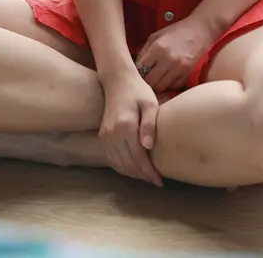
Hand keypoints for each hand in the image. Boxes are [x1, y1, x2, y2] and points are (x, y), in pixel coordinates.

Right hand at [99, 69, 162, 186]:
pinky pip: (112, 158)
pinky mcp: (102, 136)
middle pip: (128, 165)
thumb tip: (148, 147)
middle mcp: (112, 134)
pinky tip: (133, 168)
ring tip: (146, 176)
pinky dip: (122, 167)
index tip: (159, 181)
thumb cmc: (137, 91)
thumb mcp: (149, 104)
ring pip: (118, 164)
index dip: (149, 172)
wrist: (117, 81)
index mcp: (125, 126)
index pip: (139, 157)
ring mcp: (105, 136)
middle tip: (155, 180)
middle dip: (142, 176)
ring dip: (132, 173)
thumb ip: (149, 124)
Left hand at [136, 14, 216, 92]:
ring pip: (161, 87)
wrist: (200, 30)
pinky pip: (173, 86)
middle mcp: (168, 60)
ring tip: (157, 77)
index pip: (140, 67)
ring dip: (157, 84)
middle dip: (146, 80)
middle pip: (150, 81)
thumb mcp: (157, 35)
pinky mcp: (187, 74)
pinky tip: (168, 76)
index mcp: (158, 48)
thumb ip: (145, 50)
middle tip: (146, 76)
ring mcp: (179, 68)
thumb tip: (136, 66)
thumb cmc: (176, 31)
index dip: (137, 70)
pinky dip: (169, 84)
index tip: (138, 70)